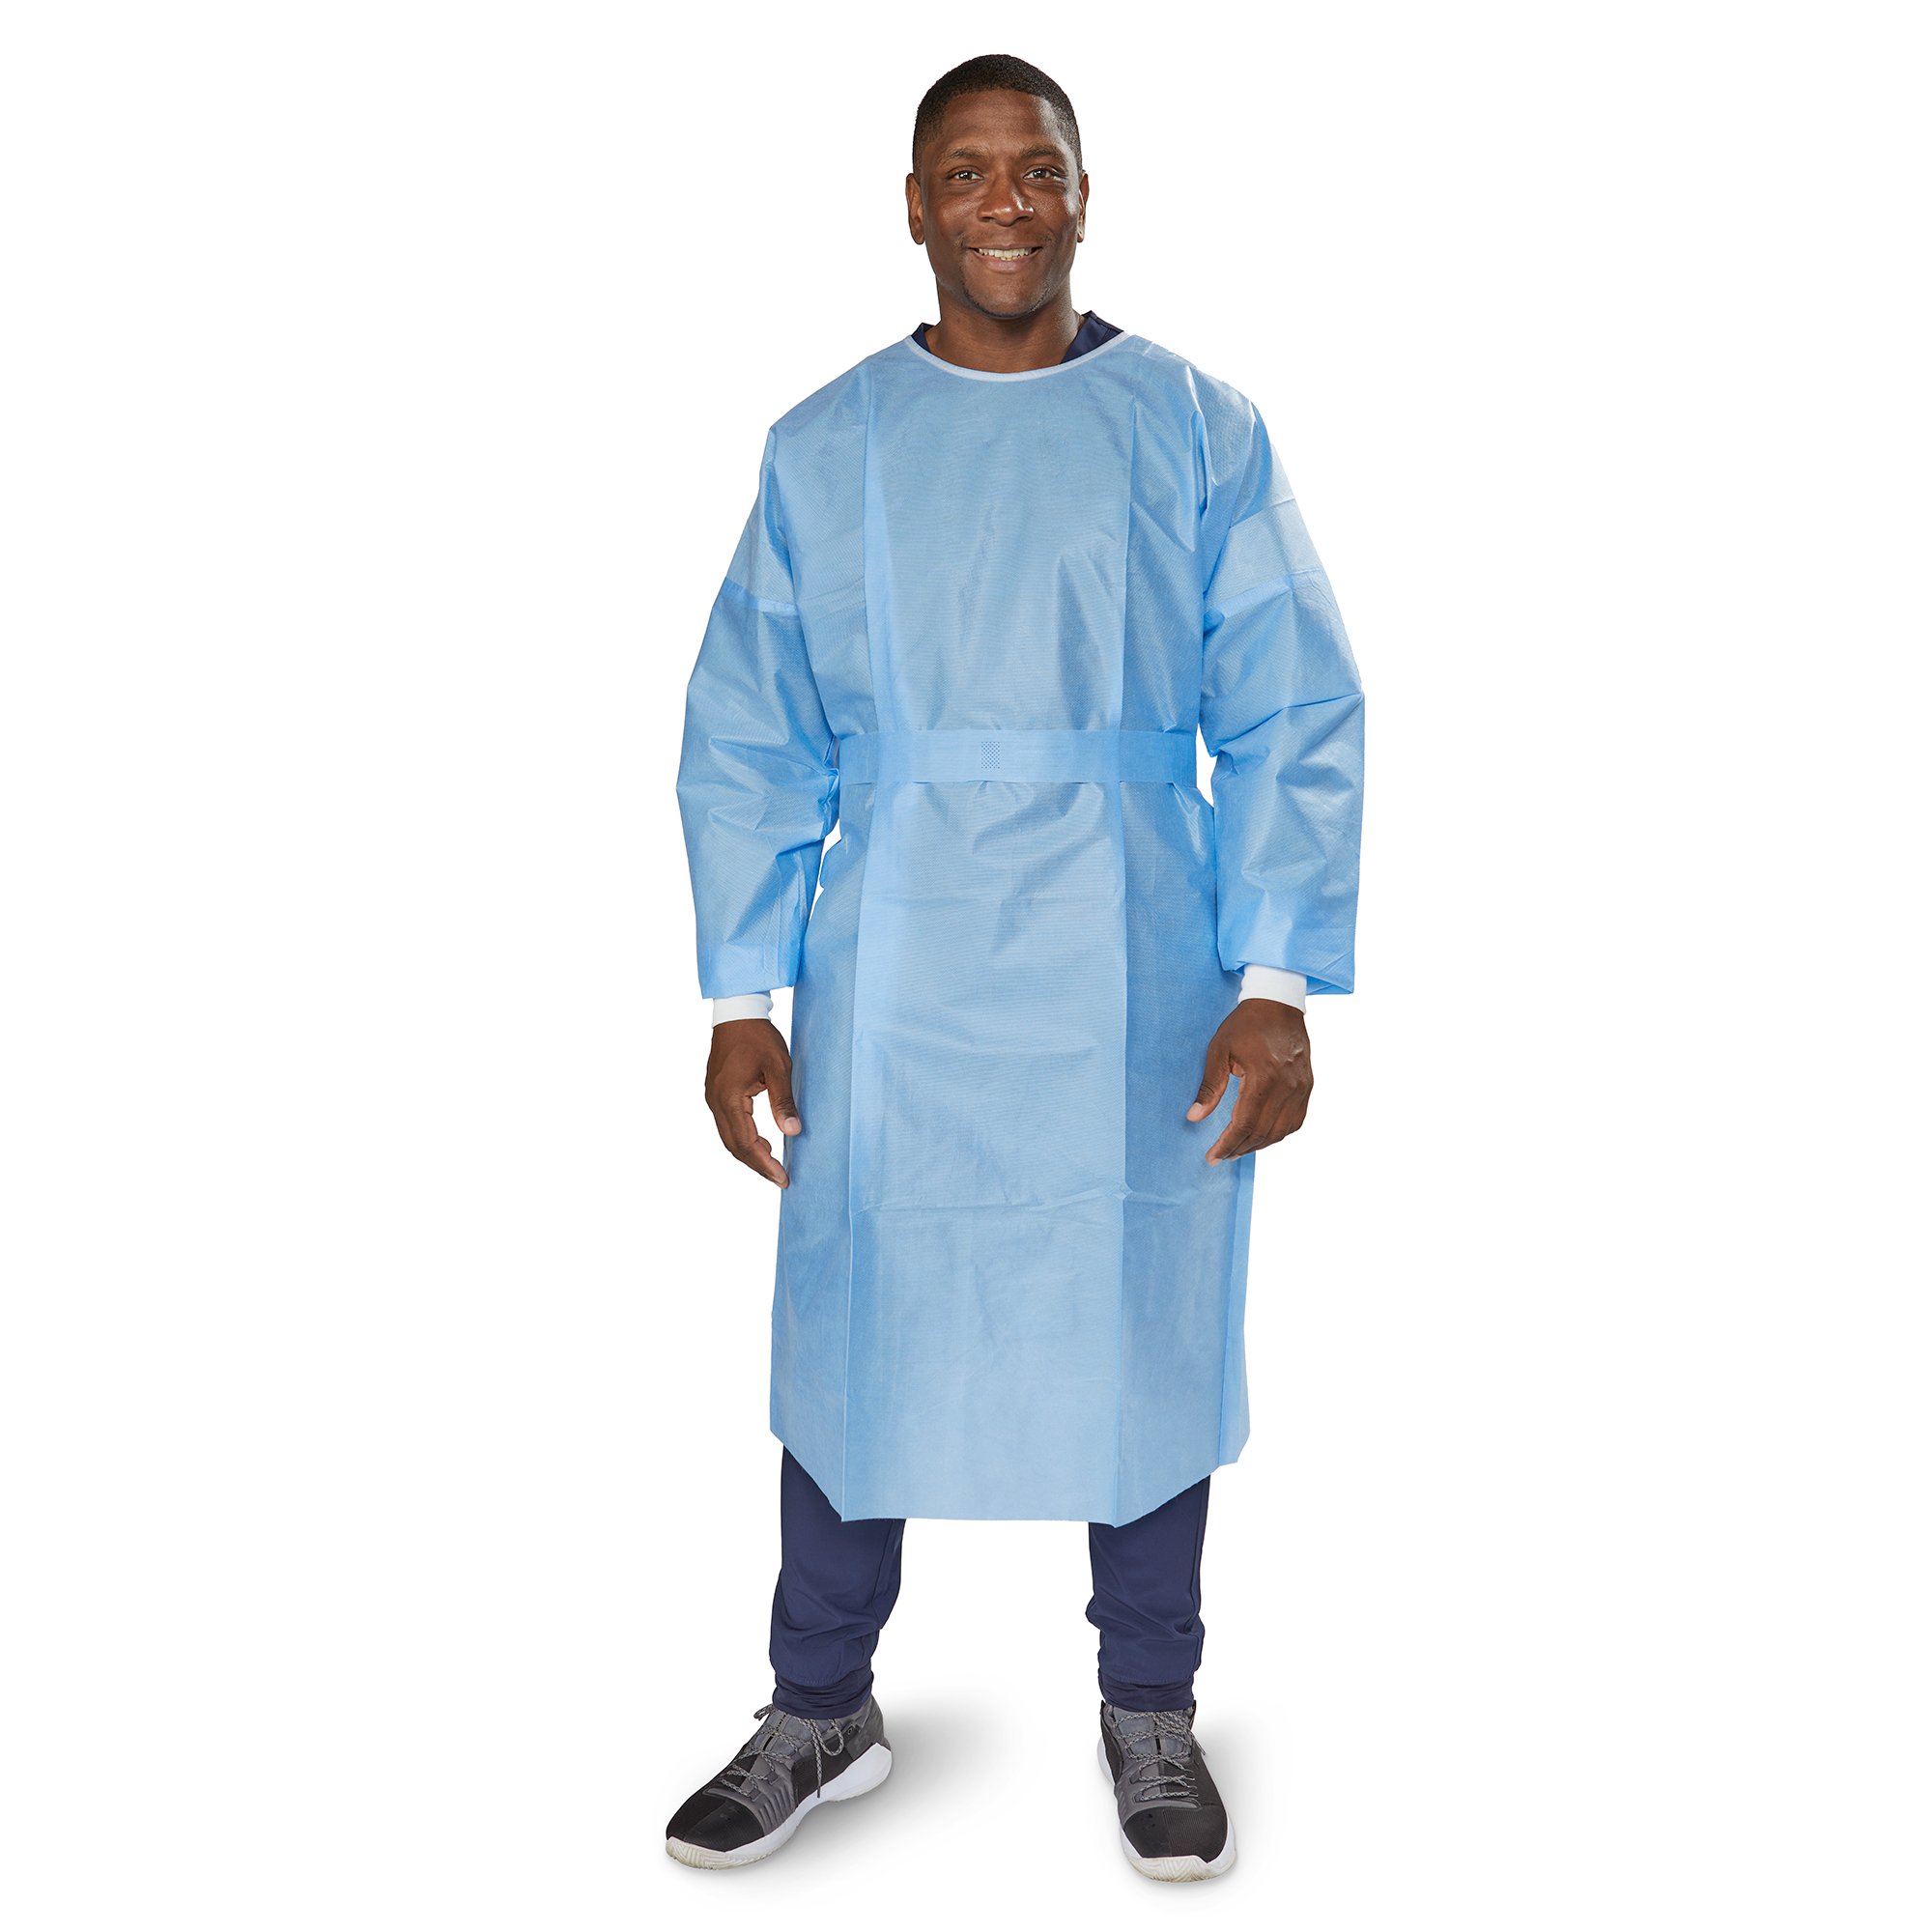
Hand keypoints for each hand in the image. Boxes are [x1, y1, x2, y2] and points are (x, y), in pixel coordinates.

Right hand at [704, 1018, 802, 1186]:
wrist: (737, 1013)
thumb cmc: (759, 1037)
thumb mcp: (779, 1068)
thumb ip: (783, 1101)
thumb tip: (792, 1131)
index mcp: (729, 1098)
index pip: (746, 1143)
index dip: (765, 1164)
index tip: (783, 1178)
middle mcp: (716, 1102)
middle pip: (734, 1146)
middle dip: (757, 1165)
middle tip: (780, 1178)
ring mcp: (713, 1098)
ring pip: (729, 1137)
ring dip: (750, 1153)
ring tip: (773, 1164)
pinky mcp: (716, 1093)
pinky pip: (727, 1125)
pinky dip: (744, 1138)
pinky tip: (761, 1140)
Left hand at [1186, 1000, 1312, 1162]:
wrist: (1278, 1003)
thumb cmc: (1246, 1024)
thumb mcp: (1219, 1050)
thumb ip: (1209, 1087)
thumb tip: (1195, 1117)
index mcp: (1264, 1078)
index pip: (1244, 1124)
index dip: (1227, 1144)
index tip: (1212, 1156)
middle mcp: (1287, 1088)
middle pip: (1262, 1133)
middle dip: (1239, 1149)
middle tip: (1221, 1156)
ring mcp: (1301, 1089)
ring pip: (1280, 1132)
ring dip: (1258, 1145)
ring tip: (1237, 1148)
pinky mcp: (1308, 1087)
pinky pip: (1295, 1122)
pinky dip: (1278, 1134)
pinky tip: (1261, 1135)